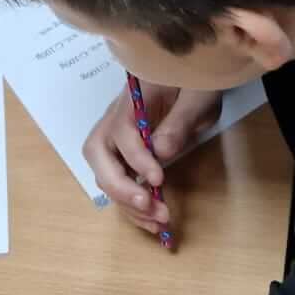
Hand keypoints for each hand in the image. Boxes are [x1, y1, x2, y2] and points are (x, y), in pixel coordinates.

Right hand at [82, 83, 224, 234]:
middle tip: (148, 205)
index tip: (159, 179)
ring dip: (126, 202)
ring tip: (157, 221)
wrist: (196, 74)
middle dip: (119, 186)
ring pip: (105, 173)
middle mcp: (116, 119)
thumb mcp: (197, 95)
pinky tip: (152, 221)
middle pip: (97, 154)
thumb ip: (179, 121)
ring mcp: (118, 138)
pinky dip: (131, 205)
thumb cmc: (196, 80)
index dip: (137, 158)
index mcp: (132, 99)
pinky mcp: (128, 155)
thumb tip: (161, 152)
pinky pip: (120, 181)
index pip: (121, 131)